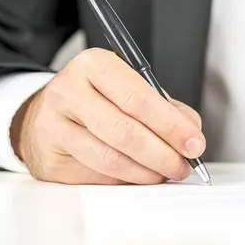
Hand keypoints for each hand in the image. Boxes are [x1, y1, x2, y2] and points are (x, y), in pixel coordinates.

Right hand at [10, 48, 204, 184]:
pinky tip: (140, 174)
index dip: (171, 126)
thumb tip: (191, 136)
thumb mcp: (131, 87)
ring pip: (111, 160)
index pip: (139, 99)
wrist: (49, 112)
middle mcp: (67, 91)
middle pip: (125, 132)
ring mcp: (53, 127)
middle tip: (184, 165)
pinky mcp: (50, 160)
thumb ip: (166, 108)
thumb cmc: (99, 98)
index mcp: (93, 65)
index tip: (194, 143)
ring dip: (148, 172)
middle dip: (164, 154)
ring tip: (166, 172)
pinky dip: (127, 179)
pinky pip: (98, 176)